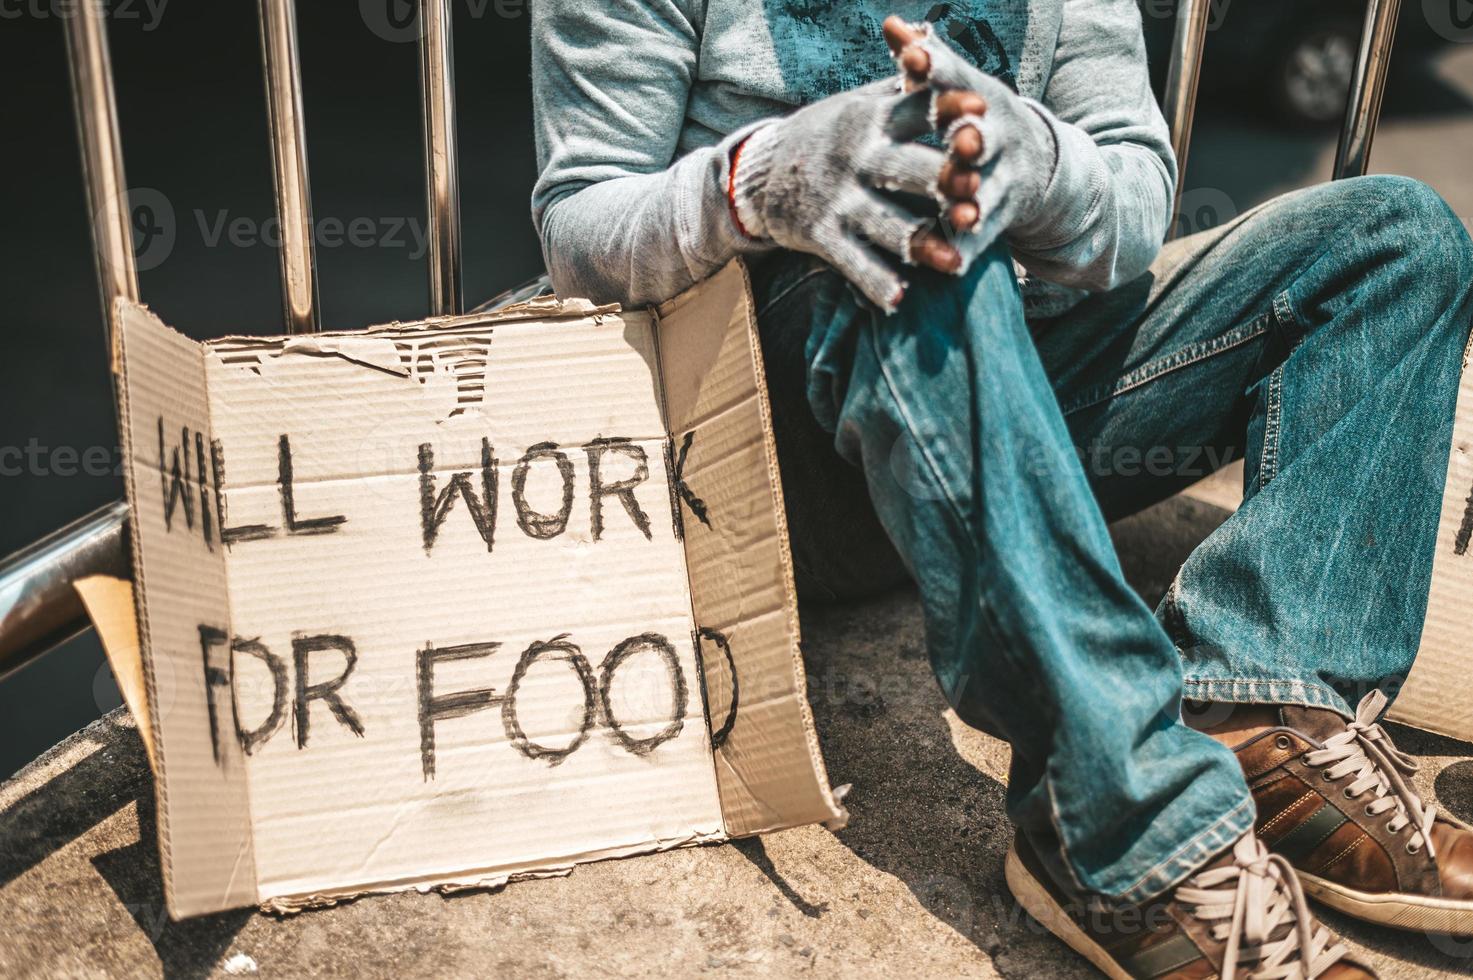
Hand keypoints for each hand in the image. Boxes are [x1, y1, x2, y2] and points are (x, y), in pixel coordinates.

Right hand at [730, 81, 975, 311]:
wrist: (759, 172)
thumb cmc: (825, 135)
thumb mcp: (856, 103)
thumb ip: (900, 87)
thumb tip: (939, 47)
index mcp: (871, 121)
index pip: (913, 111)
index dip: (945, 109)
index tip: (978, 108)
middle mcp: (856, 158)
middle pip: (904, 168)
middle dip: (939, 179)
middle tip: (975, 192)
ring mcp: (838, 199)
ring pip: (885, 223)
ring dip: (920, 243)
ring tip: (953, 262)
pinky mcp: (821, 233)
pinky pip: (851, 261)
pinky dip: (874, 281)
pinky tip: (899, 300)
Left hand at [881, 16, 1051, 264]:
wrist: (1033, 161)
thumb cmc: (971, 116)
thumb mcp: (953, 87)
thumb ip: (924, 61)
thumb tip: (892, 24)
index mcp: (977, 98)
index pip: (955, 78)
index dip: (935, 68)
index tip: (912, 57)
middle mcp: (995, 136)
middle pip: (982, 137)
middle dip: (972, 140)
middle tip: (962, 139)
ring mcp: (1003, 177)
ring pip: (987, 191)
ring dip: (975, 202)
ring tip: (963, 215)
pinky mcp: (1000, 215)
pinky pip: (983, 233)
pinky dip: (968, 247)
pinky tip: (954, 263)